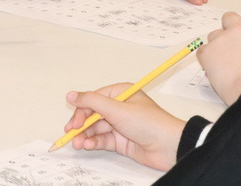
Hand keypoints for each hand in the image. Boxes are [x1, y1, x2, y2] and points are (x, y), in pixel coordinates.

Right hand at [64, 84, 184, 171]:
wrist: (170, 147)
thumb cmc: (150, 123)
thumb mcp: (117, 109)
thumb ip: (91, 102)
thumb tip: (71, 95)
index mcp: (120, 94)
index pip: (93, 99)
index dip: (81, 109)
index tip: (74, 121)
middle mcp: (119, 108)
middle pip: (92, 114)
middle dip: (80, 124)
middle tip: (71, 133)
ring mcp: (120, 125)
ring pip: (95, 129)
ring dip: (85, 136)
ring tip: (78, 143)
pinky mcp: (122, 141)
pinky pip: (102, 140)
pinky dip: (93, 143)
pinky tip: (88, 145)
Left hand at [197, 12, 240, 104]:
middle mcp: (238, 29)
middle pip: (228, 18)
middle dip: (227, 29)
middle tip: (229, 44)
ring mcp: (221, 38)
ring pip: (213, 35)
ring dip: (216, 46)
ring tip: (224, 64)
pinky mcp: (207, 50)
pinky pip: (202, 51)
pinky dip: (206, 59)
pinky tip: (215, 70)